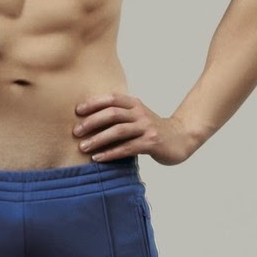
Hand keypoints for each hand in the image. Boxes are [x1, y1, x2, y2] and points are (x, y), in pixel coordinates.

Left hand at [73, 93, 193, 165]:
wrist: (180, 138)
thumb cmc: (151, 129)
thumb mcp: (137, 116)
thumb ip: (119, 114)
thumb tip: (88, 119)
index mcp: (134, 103)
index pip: (111, 98)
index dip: (93, 103)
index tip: (77, 111)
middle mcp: (140, 112)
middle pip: (112, 113)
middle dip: (91, 122)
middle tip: (76, 131)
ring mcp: (147, 127)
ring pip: (118, 131)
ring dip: (98, 139)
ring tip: (83, 147)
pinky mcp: (151, 143)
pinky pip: (127, 148)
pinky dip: (110, 153)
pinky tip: (98, 157)